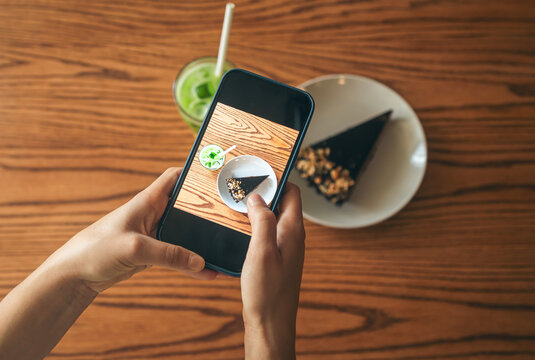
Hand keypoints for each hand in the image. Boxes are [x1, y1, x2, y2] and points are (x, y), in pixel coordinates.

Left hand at [45, 167, 216, 293]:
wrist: (75, 275)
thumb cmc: (95, 250)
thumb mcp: (134, 249)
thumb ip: (169, 254)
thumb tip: (201, 262)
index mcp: (147, 201)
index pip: (175, 177)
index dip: (194, 172)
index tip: (218, 174)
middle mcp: (154, 214)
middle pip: (187, 206)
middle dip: (208, 208)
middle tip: (232, 212)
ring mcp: (155, 234)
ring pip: (187, 232)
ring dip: (204, 239)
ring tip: (227, 245)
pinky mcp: (153, 253)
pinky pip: (179, 255)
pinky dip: (194, 263)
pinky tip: (209, 272)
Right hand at [241, 183, 304, 359]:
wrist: (271, 323)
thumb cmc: (267, 291)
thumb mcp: (261, 251)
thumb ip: (262, 220)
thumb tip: (258, 197)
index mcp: (293, 230)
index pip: (292, 193)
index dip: (278, 179)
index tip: (259, 171)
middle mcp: (293, 236)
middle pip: (284, 203)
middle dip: (267, 191)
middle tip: (245, 184)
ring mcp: (286, 248)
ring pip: (275, 217)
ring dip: (261, 208)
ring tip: (241, 202)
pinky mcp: (277, 258)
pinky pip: (270, 232)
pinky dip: (258, 224)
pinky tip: (242, 227)